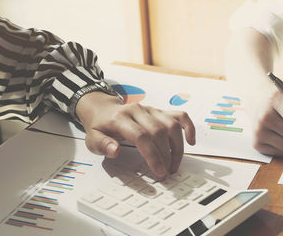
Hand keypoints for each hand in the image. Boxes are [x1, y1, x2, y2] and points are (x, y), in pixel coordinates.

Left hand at [76, 92, 195, 176]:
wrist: (104, 110)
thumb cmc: (100, 127)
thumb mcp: (92, 138)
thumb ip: (102, 145)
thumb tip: (114, 150)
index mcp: (121, 118)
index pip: (141, 136)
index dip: (153, 155)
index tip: (159, 171)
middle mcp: (139, 111)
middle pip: (159, 132)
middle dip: (166, 155)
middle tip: (166, 173)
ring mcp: (152, 110)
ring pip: (172, 125)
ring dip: (177, 147)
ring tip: (174, 164)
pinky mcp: (161, 111)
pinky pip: (180, 116)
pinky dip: (189, 128)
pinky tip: (191, 142)